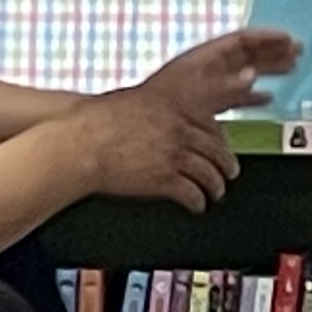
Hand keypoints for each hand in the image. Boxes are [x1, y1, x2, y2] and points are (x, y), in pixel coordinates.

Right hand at [74, 88, 235, 211]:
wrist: (82, 142)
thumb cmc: (97, 123)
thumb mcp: (134, 105)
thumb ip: (155, 112)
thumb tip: (162, 119)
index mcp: (173, 109)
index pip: (211, 126)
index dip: (222, 140)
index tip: (224, 148)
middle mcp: (179, 131)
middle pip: (216, 151)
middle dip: (226, 165)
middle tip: (230, 173)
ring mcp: (174, 155)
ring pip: (210, 174)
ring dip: (215, 187)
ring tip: (215, 193)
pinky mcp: (165, 180)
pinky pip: (192, 194)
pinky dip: (197, 202)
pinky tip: (197, 206)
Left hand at [143, 28, 299, 121]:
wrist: (133, 131)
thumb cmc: (156, 108)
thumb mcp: (196, 93)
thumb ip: (227, 86)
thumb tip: (252, 76)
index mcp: (205, 60)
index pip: (242, 41)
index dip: (267, 38)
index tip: (289, 38)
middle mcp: (207, 69)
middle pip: (247, 54)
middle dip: (273, 52)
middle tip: (297, 51)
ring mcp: (206, 86)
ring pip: (244, 72)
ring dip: (268, 70)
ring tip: (289, 68)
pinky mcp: (205, 105)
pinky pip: (237, 94)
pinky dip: (254, 94)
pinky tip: (265, 98)